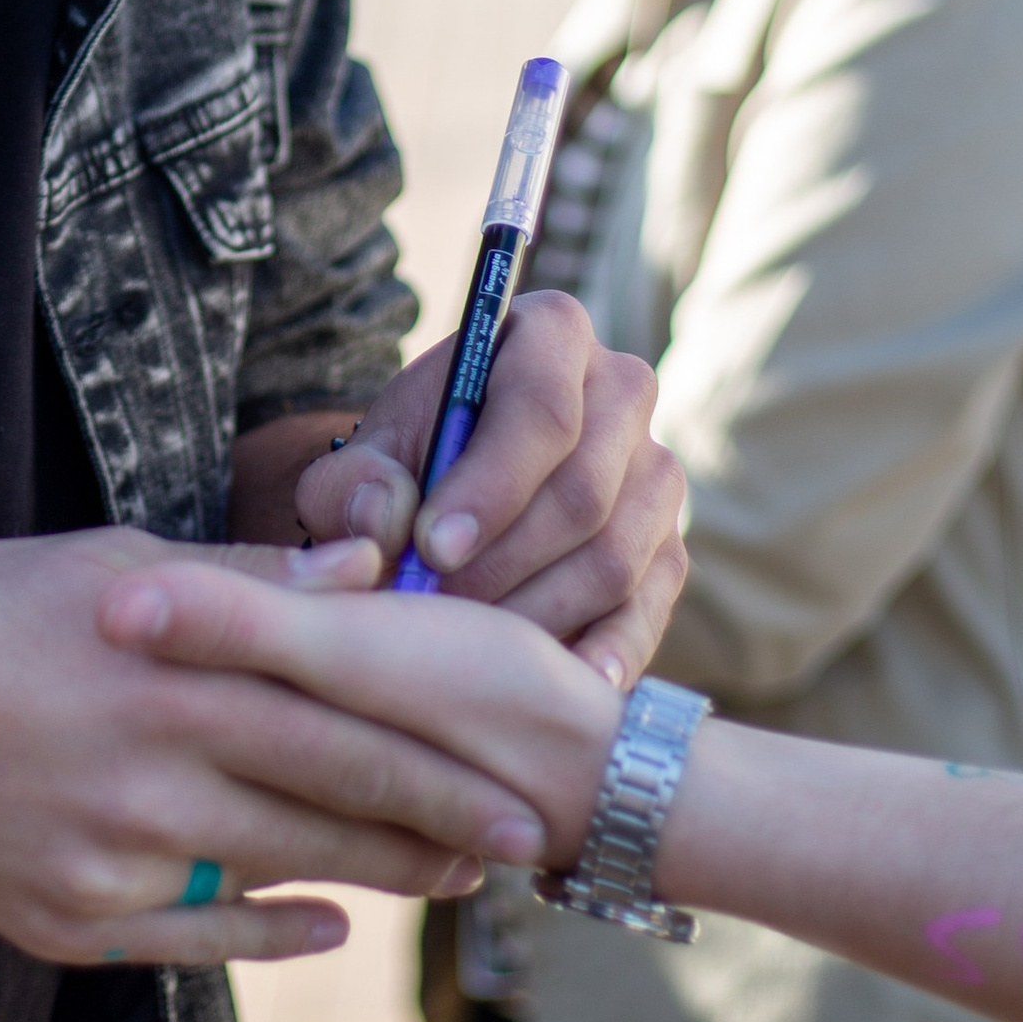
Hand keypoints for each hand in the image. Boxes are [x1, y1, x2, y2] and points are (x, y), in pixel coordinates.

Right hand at [0, 525, 557, 969]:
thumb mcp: (104, 561)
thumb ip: (240, 580)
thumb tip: (362, 571)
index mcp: (169, 666)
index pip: (335, 713)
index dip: (436, 751)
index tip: (516, 770)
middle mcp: (150, 765)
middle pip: (326, 801)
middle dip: (434, 826)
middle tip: (518, 842)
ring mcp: (110, 853)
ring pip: (273, 871)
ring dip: (371, 878)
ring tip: (445, 879)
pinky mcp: (68, 919)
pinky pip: (193, 937)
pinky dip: (268, 934)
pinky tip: (328, 927)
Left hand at [290, 292, 684, 685]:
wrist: (444, 504)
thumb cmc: (403, 470)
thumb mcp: (360, 464)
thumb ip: (353, 486)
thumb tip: (380, 524)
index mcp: (551, 334)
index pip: (542, 406)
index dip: (491, 483)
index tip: (433, 546)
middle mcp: (623, 391)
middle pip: (586, 489)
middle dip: (504, 560)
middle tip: (435, 609)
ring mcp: (656, 474)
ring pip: (617, 554)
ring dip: (537, 610)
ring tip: (464, 649)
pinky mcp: (669, 550)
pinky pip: (648, 609)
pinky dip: (605, 653)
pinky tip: (562, 687)